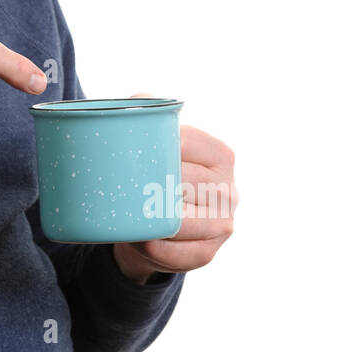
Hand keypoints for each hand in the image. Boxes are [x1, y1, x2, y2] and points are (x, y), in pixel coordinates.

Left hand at [112, 93, 237, 283]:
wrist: (155, 222)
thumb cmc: (154, 171)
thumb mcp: (154, 139)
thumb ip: (147, 110)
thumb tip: (139, 98)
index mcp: (220, 155)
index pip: (188, 144)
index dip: (157, 146)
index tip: (131, 149)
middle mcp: (229, 189)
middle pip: (184, 183)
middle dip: (152, 184)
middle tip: (122, 183)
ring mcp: (223, 223)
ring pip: (184, 222)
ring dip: (153, 220)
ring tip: (127, 213)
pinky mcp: (210, 252)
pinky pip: (182, 254)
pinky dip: (159, 249)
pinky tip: (143, 240)